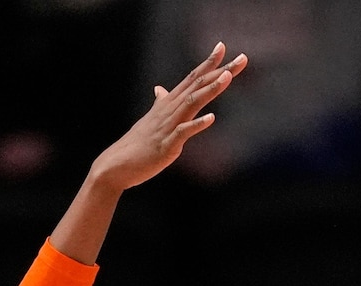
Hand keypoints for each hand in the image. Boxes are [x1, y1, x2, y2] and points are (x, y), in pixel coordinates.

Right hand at [89, 43, 247, 190]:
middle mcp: (170, 109)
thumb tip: (160, 89)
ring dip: (210, 89)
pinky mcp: (167, 144)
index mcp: (169, 103)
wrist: (117, 164)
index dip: (208, 63)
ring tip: (228, 77)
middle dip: (220, 70)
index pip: (192, 77)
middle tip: (242, 58)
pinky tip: (211, 118)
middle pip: (198, 85)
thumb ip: (160, 103)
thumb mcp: (152, 119)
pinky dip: (197, 124)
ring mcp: (168, 126)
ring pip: (192, 103)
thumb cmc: (138, 143)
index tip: (222, 46)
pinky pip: (183, 132)